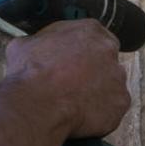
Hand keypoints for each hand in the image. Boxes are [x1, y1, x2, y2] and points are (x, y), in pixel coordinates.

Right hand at [4, 19, 130, 138]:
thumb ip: (39, 42)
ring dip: (97, 91)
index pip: (92, 35)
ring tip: (74, 100)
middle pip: (105, 59)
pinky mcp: (120, 103)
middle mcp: (109, 50)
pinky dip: (100, 112)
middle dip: (92, 69)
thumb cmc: (30, 72)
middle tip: (72, 81)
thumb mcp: (24, 44)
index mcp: (89, 30)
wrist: (37, 104)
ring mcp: (118, 77)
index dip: (80, 50)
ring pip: (111, 84)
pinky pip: (112, 107)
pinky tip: (81, 114)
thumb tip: (34, 47)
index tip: (72, 59)